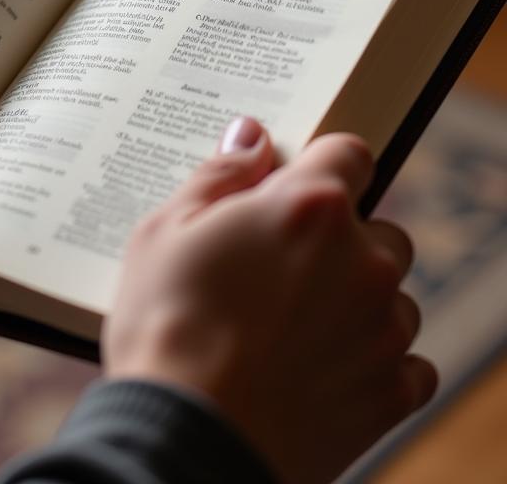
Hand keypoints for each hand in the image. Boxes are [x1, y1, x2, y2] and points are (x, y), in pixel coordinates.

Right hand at [103, 117, 436, 483]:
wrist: (188, 436)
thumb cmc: (165, 324)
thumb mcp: (165, 229)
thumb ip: (220, 175)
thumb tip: (250, 136)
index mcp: (309, 207)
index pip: (348, 153)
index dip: (319, 165)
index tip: (289, 189)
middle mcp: (363, 259)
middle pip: (375, 226)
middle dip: (337, 238)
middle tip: (277, 268)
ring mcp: (384, 327)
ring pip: (391, 294)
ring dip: (354, 298)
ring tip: (291, 325)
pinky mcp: (392, 391)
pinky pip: (405, 360)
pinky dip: (371, 358)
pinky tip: (319, 367)